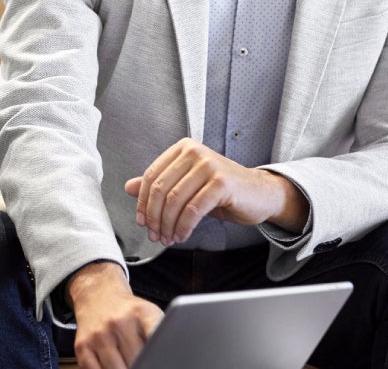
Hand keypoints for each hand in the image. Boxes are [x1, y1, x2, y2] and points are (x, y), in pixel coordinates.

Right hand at [68, 261, 161, 368]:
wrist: (98, 296)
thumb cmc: (128, 312)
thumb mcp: (150, 315)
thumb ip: (161, 335)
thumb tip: (169, 359)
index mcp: (142, 313)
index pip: (157, 337)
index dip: (160, 355)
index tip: (161, 360)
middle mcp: (119, 322)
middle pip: (138, 361)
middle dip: (145, 365)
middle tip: (146, 362)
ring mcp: (99, 335)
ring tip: (131, 363)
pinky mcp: (82, 347)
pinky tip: (113, 366)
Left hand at [124, 138, 306, 246]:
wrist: (259, 194)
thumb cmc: (222, 190)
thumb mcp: (186, 184)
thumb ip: (159, 183)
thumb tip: (128, 187)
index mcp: (182, 149)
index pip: (151, 176)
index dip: (142, 202)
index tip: (141, 221)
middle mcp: (194, 152)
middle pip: (160, 189)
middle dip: (154, 217)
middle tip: (154, 235)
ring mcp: (208, 165)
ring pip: (175, 201)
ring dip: (168, 225)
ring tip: (168, 238)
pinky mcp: (221, 183)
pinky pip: (193, 210)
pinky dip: (184, 227)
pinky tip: (182, 235)